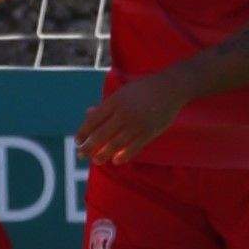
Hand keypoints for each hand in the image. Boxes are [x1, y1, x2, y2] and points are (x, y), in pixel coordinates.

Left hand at [75, 70, 189, 164]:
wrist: (170, 88)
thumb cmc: (143, 89)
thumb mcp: (122, 93)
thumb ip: (106, 105)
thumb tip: (87, 114)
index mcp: (115, 101)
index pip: (94, 120)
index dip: (83, 132)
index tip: (77, 141)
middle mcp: (124, 113)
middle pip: (101, 134)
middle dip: (88, 147)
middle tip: (81, 154)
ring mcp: (137, 124)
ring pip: (115, 144)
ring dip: (103, 154)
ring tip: (97, 160)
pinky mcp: (149, 132)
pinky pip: (133, 148)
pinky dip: (123, 156)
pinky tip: (116, 160)